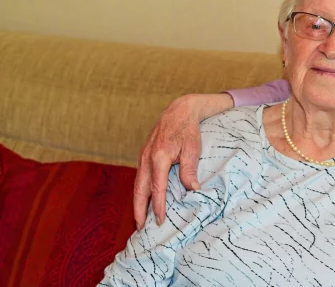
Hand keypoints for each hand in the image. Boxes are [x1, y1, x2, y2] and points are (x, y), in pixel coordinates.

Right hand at [133, 93, 232, 228]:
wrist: (178, 111)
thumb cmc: (188, 130)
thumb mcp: (193, 150)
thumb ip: (189, 170)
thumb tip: (193, 190)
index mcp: (159, 157)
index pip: (157, 188)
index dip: (157, 205)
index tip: (159, 220)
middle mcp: (147, 158)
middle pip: (139, 190)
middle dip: (139, 210)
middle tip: (139, 228)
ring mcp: (143, 157)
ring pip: (137, 185)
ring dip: (137, 202)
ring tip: (139, 220)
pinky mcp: (144, 156)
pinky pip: (139, 178)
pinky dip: (139, 191)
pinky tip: (143, 200)